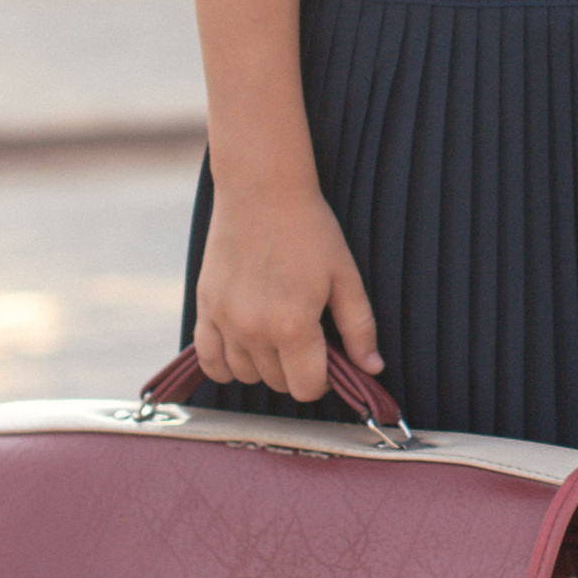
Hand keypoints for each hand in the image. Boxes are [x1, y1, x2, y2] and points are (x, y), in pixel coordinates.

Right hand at [193, 162, 382, 399]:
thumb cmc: (309, 229)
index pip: (306, 388)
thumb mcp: (345, 276)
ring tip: (278, 332)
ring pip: (245, 375)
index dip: (323, 379)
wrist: (262, 189)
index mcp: (293, 325)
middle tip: (306, 336)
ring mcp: (224, 320)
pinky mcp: (205, 307)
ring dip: (264, 365)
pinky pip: (208, 359)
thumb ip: (359, 328)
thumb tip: (371, 368)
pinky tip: (242, 348)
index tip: (327, 359)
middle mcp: (254, 329)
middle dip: (296, 369)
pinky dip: (225, 364)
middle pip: (277, 383)